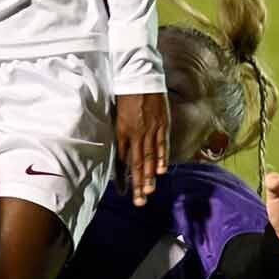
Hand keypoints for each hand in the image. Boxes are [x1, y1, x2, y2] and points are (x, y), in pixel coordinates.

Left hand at [114, 92, 169, 206]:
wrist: (140, 76)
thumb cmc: (125, 95)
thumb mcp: (116, 115)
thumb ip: (119, 134)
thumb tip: (118, 152)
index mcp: (122, 131)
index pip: (122, 160)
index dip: (122, 177)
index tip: (122, 192)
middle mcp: (136, 133)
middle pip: (137, 163)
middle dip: (138, 184)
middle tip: (139, 201)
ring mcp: (151, 129)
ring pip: (150, 157)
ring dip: (149, 176)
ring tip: (149, 191)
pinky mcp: (162, 124)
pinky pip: (162, 145)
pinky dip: (162, 158)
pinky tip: (161, 171)